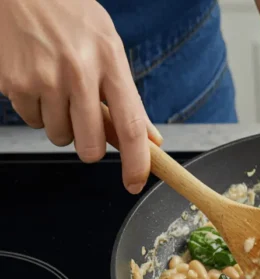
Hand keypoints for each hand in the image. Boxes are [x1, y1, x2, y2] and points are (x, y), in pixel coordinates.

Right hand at [0, 0, 161, 193]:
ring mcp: (43, 79)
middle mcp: (78, 73)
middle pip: (90, 146)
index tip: (135, 183)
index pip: (130, 127)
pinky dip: (37, 111)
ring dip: (62, 125)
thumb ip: (129, 98)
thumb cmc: (74, 18)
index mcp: (110, 63)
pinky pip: (32, 122)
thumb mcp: (110, 49)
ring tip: (60, 90)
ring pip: (59, 137)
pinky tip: (38, 81)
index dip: (136, 163)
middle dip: (91, 147)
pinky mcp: (14, 83)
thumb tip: (150, 139)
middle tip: (88, 126)